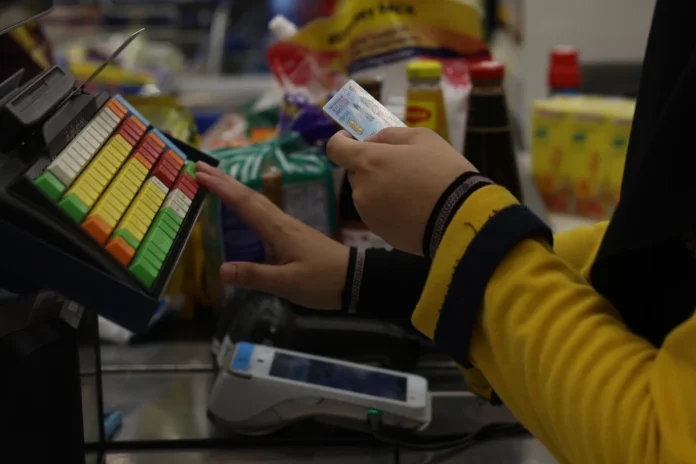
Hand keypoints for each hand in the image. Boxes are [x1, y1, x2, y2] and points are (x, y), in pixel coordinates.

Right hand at [196, 162, 349, 309]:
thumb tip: (221, 269)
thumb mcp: (287, 283)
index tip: (201, 173)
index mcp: (278, 230)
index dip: (222, 188)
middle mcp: (281, 223)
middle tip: (200, 167)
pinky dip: (248, 203)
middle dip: (224, 181)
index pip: (245, 204)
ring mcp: (288, 227)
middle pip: (250, 196)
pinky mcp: (293, 234)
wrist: (355, 279)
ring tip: (215, 180)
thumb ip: (255, 276)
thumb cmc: (322, 281)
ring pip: (257, 202)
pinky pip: (264, 212)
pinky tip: (245, 207)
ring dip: (235, 189)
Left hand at [326, 127, 475, 254]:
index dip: (341, 141)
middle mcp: (361, 189)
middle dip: (371, 167)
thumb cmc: (444, 172)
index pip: (335, 148)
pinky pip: (378, 213)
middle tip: (401, 167)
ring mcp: (368, 214)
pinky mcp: (379, 232)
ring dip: (380, 188)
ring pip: (367, 194)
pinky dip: (389, 208)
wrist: (460, 218)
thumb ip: (391, 136)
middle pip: (355, 172)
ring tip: (413, 191)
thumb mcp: (423, 138)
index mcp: (369, 161)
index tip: (351, 139)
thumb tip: (371, 142)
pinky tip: (414, 209)